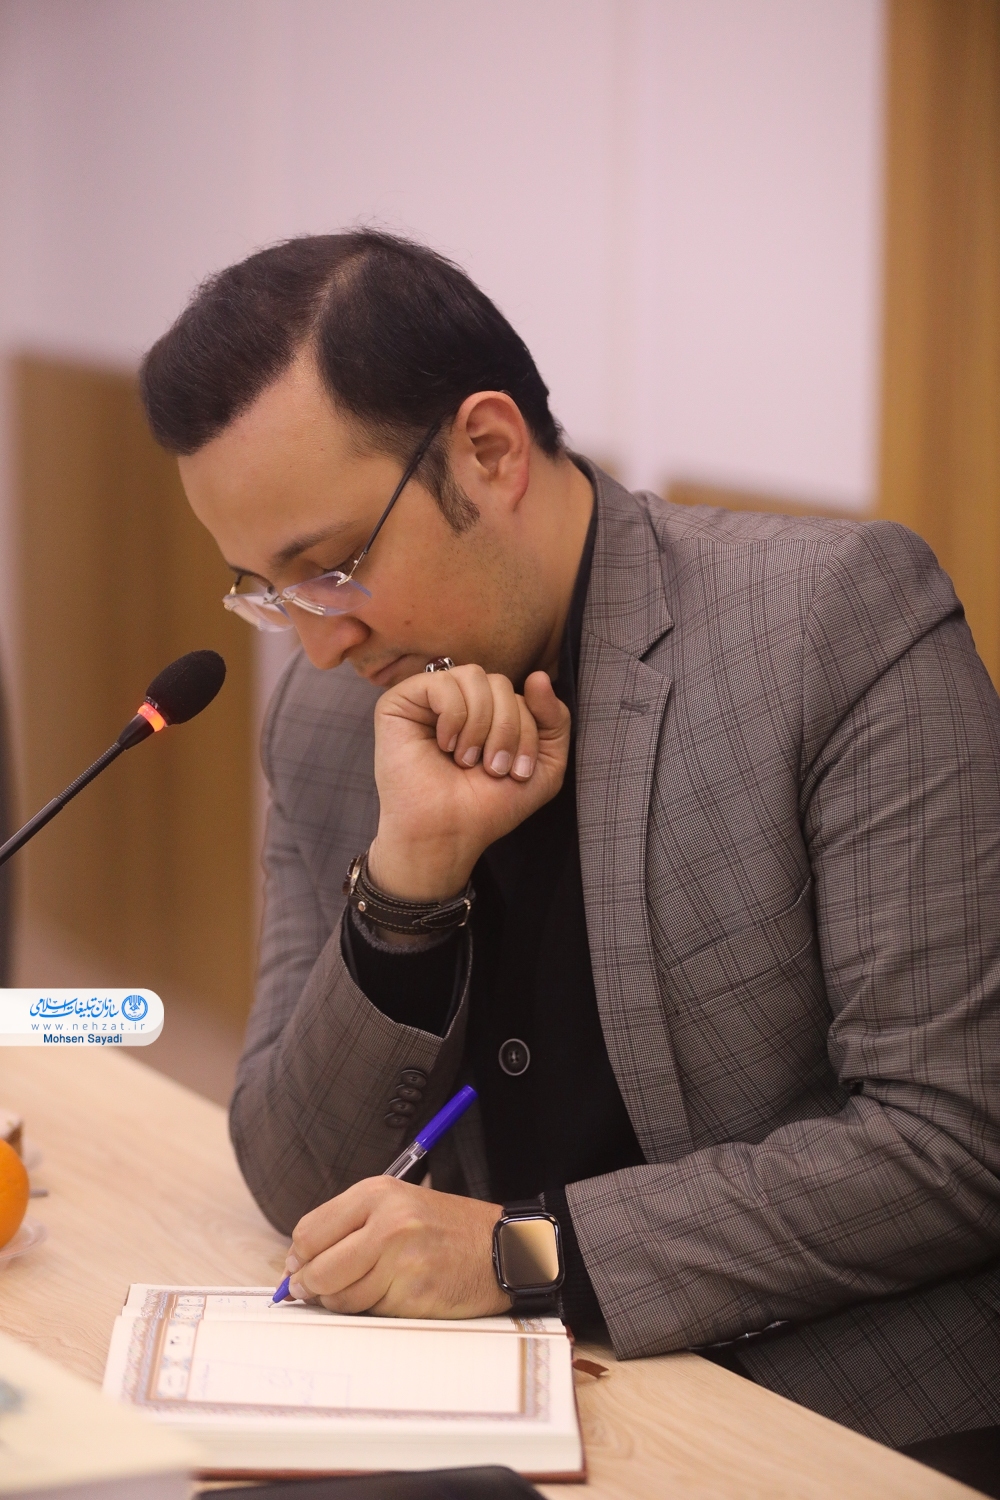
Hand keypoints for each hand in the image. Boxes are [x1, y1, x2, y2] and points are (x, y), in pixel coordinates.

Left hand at [284, 1178, 510, 1318]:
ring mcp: (401, 1260)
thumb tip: (298, 1263)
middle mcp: (388, 1222)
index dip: (298, 1256)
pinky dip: (370, 1310)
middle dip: (308, 1286)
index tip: (296, 1268)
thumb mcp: (398, 1204)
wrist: (501, 1247)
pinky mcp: (413, 1293)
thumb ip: (349, 1226)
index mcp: (378, 1193)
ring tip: (359, 1290)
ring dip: (339, 1302)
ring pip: (341, 1296)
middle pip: (319, 1267)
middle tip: (308, 1292)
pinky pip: (369, 1311)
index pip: (310, 1230)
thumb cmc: (447, 1228)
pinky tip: (387, 1296)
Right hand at [367, 666, 570, 899]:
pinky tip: (444, 746)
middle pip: (500, 682)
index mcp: (489, 711)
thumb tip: (539, 676)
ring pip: (473, 676)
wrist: (447, 834)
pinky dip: (453, 717)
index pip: (521, 693)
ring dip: (480, 725)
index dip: (528, 731)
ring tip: (466, 760)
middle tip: (492, 769)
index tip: (517, 773)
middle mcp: (460, 700)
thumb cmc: (489, 806)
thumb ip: (554, 720)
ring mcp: (428, 699)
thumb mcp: (544, 767)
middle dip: (507, 729)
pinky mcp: (399, 702)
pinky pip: (441, 682)